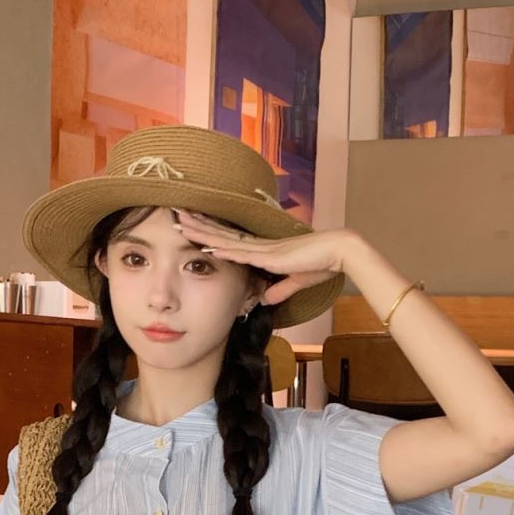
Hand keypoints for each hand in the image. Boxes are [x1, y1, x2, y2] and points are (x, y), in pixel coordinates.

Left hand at [174, 210, 352, 305]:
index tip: (191, 227)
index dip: (209, 233)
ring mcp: (263, 249)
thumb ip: (280, 290)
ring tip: (182, 223)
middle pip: (221, 234)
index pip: (229, 240)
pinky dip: (225, 250)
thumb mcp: (295, 282)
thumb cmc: (321, 264)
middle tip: (176, 215)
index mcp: (263, 250)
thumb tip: (266, 299)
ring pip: (226, 239)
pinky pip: (243, 253)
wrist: (337, 254)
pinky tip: (208, 247)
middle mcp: (258, 246)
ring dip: (203, 232)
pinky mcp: (270, 257)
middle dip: (198, 225)